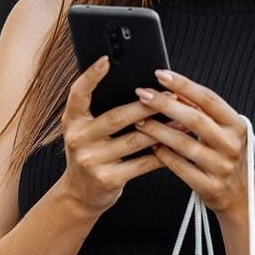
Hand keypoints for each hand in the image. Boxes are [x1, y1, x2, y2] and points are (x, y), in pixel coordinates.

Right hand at [59, 55, 166, 214]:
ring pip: (134, 140)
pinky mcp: (107, 179)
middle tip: (170, 94)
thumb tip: (138, 88)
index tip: (106, 59)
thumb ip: (100, 111)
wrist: (80, 195)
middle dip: (147, 105)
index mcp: (72, 121)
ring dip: (162, 128)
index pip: (78, 93)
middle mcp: (77, 139)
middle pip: (117, 117)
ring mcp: (91, 161)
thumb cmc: (91, 153)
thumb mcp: (86, 130)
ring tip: (182, 119)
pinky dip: (161, 154)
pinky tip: (175, 145)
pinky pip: (141, 164)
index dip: (91, 75)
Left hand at [132, 69, 252, 219]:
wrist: (242, 197)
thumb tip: (175, 89)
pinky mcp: (210, 186)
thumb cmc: (227, 158)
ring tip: (140, 121)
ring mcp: (222, 167)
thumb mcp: (224, 132)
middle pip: (195, 118)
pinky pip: (180, 168)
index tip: (161, 74)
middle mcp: (232, 145)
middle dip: (165, 104)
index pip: (208, 98)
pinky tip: (151, 147)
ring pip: (184, 144)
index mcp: (237, 125)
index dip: (183, 84)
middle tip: (143, 94)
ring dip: (158, 130)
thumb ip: (204, 112)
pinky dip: (163, 155)